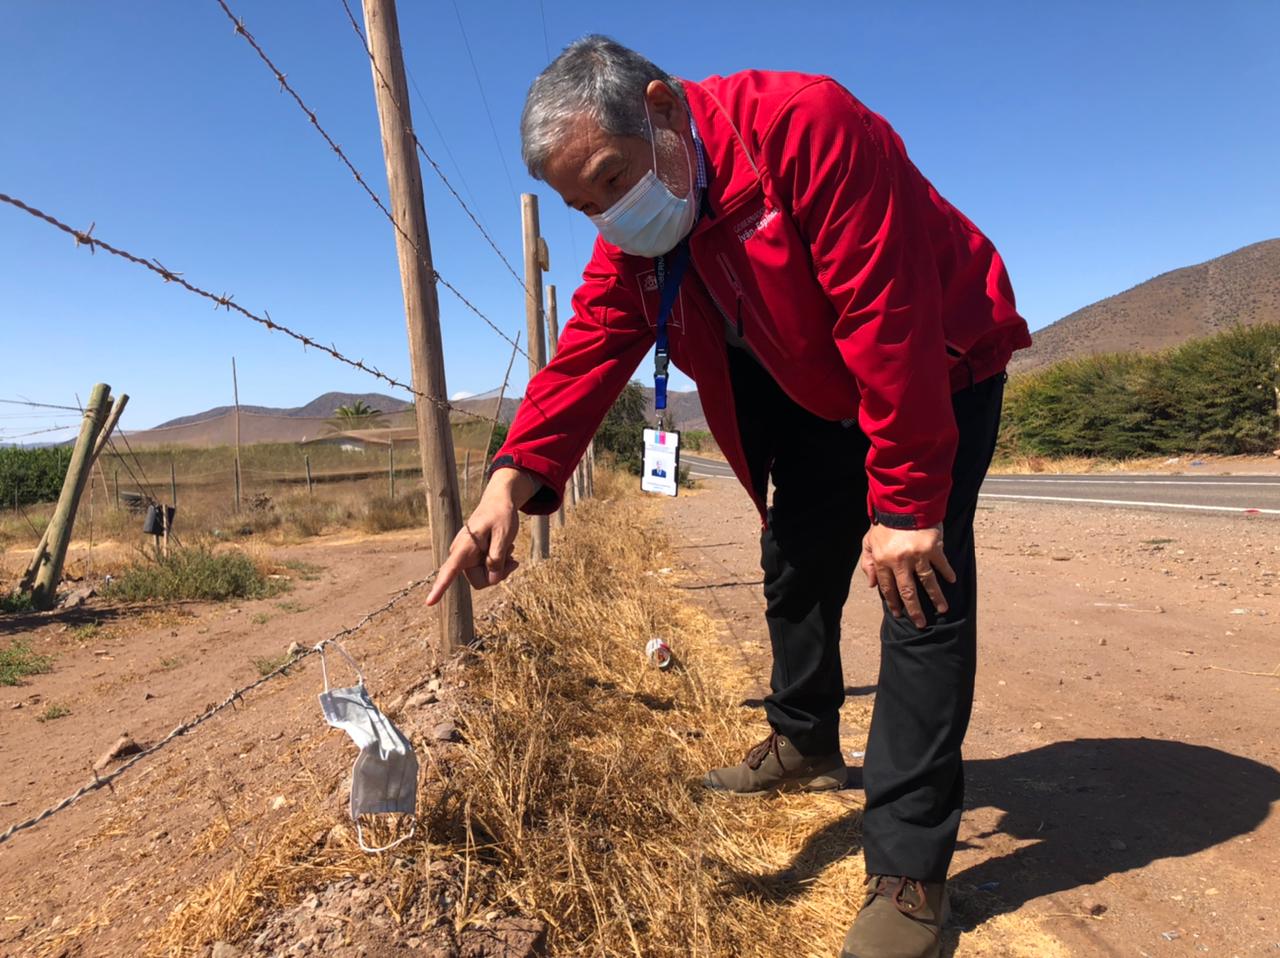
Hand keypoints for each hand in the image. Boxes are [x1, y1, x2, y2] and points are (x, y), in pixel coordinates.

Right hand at [425, 469, 536, 605]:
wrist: (498, 503)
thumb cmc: (501, 515)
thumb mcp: (504, 534)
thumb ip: (497, 557)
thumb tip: (492, 578)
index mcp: (464, 547)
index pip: (449, 570)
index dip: (440, 587)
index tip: (429, 602)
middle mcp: (461, 555)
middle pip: (480, 581)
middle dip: (498, 575)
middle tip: (513, 561)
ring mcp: (467, 558)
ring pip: (485, 578)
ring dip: (501, 568)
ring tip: (508, 549)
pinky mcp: (474, 559)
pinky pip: (487, 572)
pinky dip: (500, 564)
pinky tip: (506, 550)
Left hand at [860, 523, 955, 627]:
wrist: (902, 502)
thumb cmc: (885, 523)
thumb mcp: (868, 542)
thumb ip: (867, 563)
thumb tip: (871, 584)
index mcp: (883, 560)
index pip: (887, 587)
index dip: (892, 602)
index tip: (898, 614)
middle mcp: (900, 561)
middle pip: (907, 591)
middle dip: (914, 609)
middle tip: (920, 623)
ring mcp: (917, 555)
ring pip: (927, 582)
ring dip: (935, 597)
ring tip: (942, 610)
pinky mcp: (932, 547)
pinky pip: (941, 564)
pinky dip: (947, 573)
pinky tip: (952, 581)